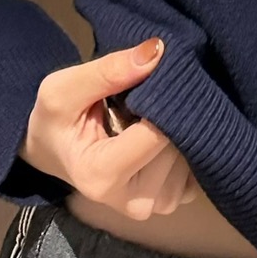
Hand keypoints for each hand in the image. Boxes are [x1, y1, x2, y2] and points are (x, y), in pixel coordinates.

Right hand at [20, 40, 199, 217]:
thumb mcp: (62, 89)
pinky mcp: (175, 201)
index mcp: (101, 177)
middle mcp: (135, 203)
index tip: (154, 81)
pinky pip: (200, 167)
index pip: (157, 134)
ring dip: (178, 129)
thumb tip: (157, 52)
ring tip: (147, 121)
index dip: (162, 102)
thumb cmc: (56, 121)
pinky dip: (187, 145)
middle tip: (144, 103)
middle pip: (178, 145)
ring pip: (193, 154)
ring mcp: (158, 206)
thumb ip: (107, 71)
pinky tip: (162, 137)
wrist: (55, 153)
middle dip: (170, 116)